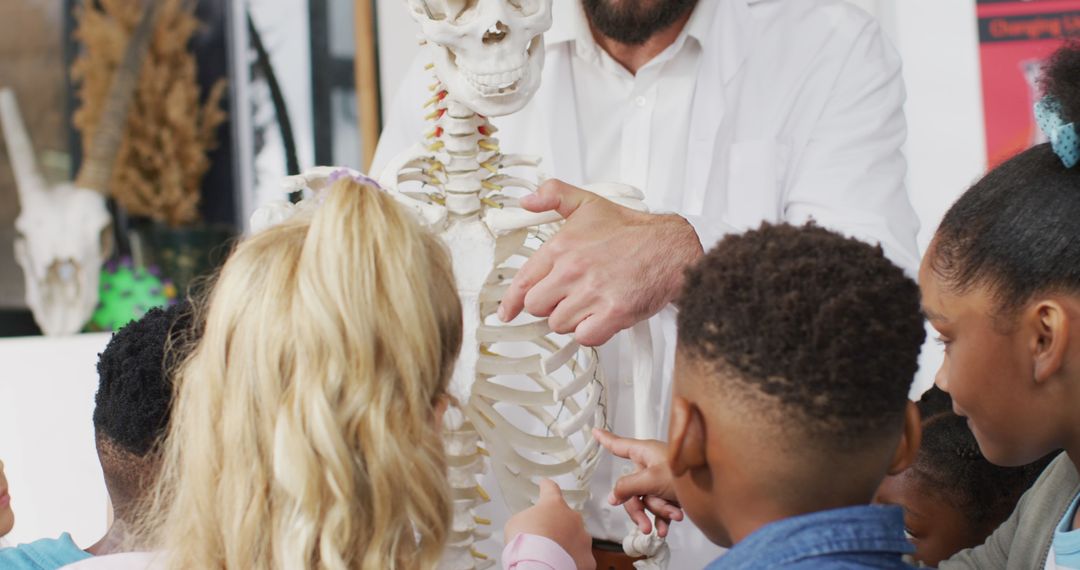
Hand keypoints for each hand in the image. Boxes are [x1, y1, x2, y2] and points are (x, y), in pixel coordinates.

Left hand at [497, 180, 702, 345]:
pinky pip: (584, 336)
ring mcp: (593, 293)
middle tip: (567, 297)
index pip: (522, 282)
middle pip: (536, 307)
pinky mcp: (613, 313)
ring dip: (571, 319)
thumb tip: (527, 200)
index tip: (507, 311)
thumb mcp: (588, 202)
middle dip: (549, 305)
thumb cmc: (632, 231)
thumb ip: (553, 195)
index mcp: (562, 246)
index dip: (511, 302)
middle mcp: (573, 270)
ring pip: (559, 324)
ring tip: (589, 303)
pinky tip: (600, 316)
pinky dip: (590, 331)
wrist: (670, 247)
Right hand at [504, 479, 595, 569]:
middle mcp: (572, 518)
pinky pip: (580, 556)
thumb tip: (528, 525)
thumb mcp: (516, 522)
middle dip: (557, 525)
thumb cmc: (526, 543)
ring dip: (566, 542)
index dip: (546, 487)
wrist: (539, 565)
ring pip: (576, 537)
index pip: (550, 490)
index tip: (546, 484)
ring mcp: (582, 537)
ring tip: (551, 553)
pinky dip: (572, 560)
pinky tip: (561, 563)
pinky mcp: (587, 557)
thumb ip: (526, 518)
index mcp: (554, 504)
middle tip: (543, 537)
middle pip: (566, 517)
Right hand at [593, 428, 683, 536]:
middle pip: (631, 487)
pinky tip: (670, 525)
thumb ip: (627, 487)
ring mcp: (660, 478)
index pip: (619, 445)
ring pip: (646, 499)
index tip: (595, 431)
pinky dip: (664, 516)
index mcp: (644, 452)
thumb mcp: (651, 480)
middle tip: (643, 525)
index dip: (605, 439)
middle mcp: (650, 463)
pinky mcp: (671, 491)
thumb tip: (613, 497)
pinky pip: (660, 505)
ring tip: (672, 517)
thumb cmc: (686, 471)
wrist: (714, 484)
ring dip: (657, 512)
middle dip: (639, 508)